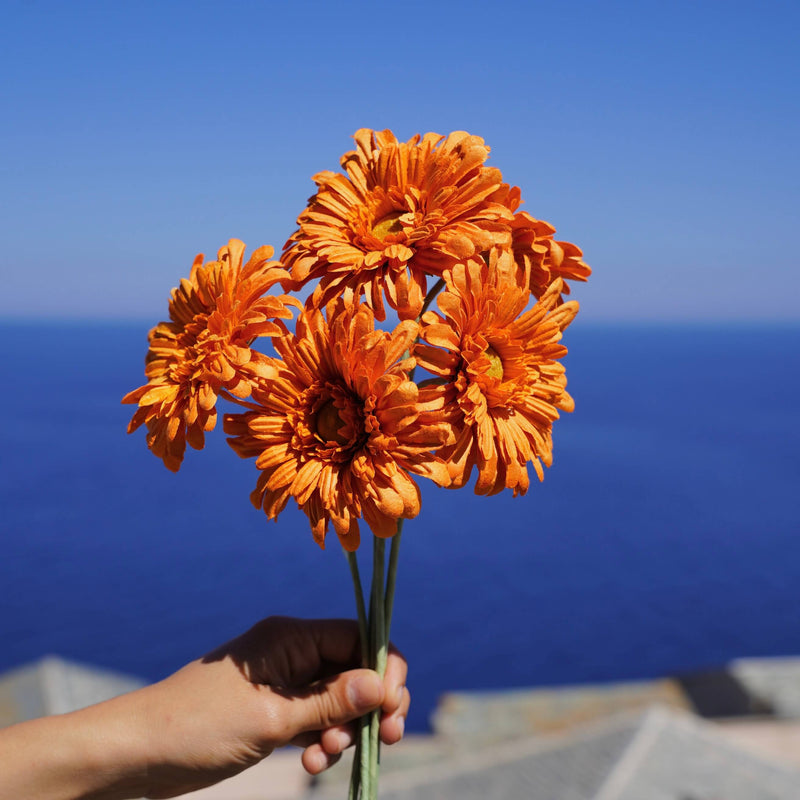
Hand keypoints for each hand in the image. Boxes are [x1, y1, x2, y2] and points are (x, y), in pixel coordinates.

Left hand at [139, 616, 408, 797]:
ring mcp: (283, 683)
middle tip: (389, 737)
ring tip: (328, 757)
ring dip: (344, 729)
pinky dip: (322, 741)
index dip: (383, 666)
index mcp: (290, 636)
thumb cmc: (201, 726)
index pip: (357, 636)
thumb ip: (331, 702)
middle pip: (353, 669)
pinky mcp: (274, 711)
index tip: (394, 705)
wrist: (140, 753)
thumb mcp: (273, 718)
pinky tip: (312, 764)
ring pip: (337, 700)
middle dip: (372, 704)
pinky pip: (315, 720)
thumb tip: (383, 686)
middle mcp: (291, 652)